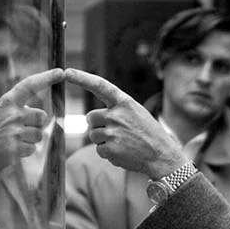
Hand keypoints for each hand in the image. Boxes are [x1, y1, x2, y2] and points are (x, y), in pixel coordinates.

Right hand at [0, 69, 61, 180]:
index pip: (29, 85)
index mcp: (6, 101)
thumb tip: (41, 115)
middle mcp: (13, 114)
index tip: (60, 72)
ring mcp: (15, 131)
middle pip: (42, 117)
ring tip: (10, 141)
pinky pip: (31, 150)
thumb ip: (16, 109)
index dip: (46, 77)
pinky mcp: (15, 149)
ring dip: (29, 140)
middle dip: (35, 124)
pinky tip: (8, 152)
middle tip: (18, 130)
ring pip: (38, 135)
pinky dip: (23, 152)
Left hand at [65, 67, 186, 177]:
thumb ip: (116, 109)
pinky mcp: (110, 149)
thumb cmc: (148, 133)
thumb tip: (91, 117)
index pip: (100, 86)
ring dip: (104, 140)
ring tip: (123, 142)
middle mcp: (117, 115)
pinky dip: (108, 153)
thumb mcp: (136, 112)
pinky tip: (123, 152)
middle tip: (117, 131)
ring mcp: (113, 133)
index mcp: (124, 103)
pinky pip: (99, 149)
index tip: (67, 72)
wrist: (162, 156)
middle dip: (98, 125)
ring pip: (93, 135)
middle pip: (90, 117)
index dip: (82, 78)